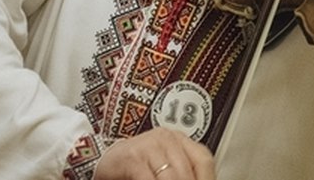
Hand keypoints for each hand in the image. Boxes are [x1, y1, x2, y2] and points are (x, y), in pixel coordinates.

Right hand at [93, 128, 215, 179]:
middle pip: (186, 171)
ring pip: (169, 177)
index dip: (207, 179)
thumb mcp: (164, 169)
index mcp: (179, 140)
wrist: (106, 161)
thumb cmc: (138, 167)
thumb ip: (180, 174)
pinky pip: (147, 179)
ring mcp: (148, 145)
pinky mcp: (131, 157)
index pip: (203, 160)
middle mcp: (166, 138)